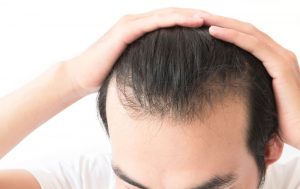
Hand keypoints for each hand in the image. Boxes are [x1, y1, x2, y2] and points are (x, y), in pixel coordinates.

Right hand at [64, 7, 208, 95]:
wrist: (82, 75)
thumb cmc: (108, 75)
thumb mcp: (135, 69)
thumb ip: (150, 66)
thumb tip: (169, 77)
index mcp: (142, 30)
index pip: (172, 23)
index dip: (192, 23)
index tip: (214, 29)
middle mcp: (138, 22)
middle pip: (173, 15)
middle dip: (197, 16)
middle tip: (220, 20)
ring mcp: (131, 23)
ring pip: (166, 15)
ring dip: (190, 15)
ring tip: (212, 18)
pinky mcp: (126, 30)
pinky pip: (154, 22)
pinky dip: (174, 20)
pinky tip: (193, 21)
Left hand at [202, 14, 299, 148]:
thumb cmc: (280, 120)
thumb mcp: (258, 98)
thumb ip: (245, 87)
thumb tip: (221, 89)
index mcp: (273, 60)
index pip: (245, 38)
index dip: (224, 29)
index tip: (201, 28)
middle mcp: (278, 54)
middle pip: (245, 30)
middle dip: (220, 21)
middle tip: (197, 17)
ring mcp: (281, 57)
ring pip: (248, 32)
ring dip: (222, 23)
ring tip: (200, 19)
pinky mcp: (281, 65)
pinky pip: (254, 45)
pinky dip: (233, 36)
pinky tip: (214, 31)